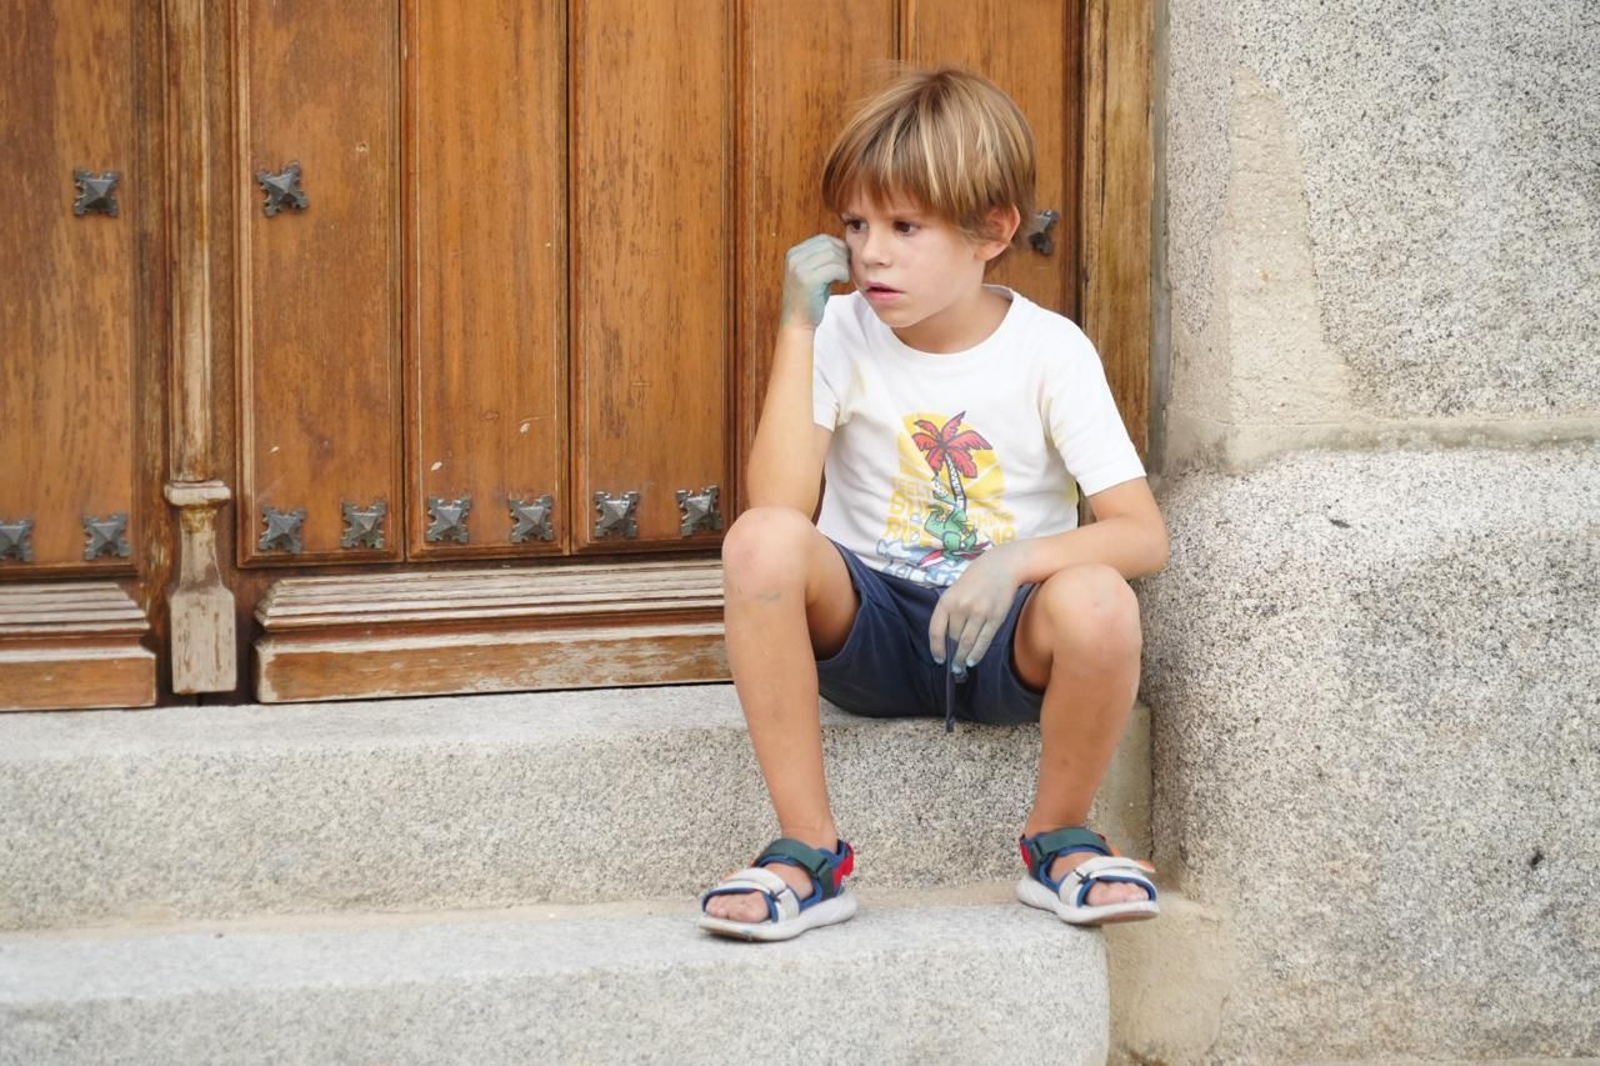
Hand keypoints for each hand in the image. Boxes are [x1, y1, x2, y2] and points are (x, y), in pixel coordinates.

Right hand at [781, 234, 849, 329]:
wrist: (797, 322)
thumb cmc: (809, 299)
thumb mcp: (812, 272)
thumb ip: (822, 258)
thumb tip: (844, 244)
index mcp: (794, 253)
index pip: (823, 238)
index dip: (838, 247)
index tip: (844, 261)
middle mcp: (794, 258)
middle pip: (829, 244)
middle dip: (843, 256)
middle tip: (846, 270)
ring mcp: (799, 268)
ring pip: (834, 255)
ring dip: (844, 265)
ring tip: (843, 277)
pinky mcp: (808, 280)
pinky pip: (835, 268)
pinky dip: (843, 274)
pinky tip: (841, 282)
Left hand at [929, 543, 1027, 676]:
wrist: (1001, 567)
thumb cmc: (974, 579)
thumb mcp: (954, 591)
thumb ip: (949, 611)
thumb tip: (945, 639)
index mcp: (947, 600)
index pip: (936, 630)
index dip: (936, 648)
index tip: (938, 659)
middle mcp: (961, 607)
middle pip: (953, 637)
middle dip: (954, 652)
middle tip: (954, 664)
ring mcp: (979, 613)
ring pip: (967, 642)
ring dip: (963, 658)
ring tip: (962, 666)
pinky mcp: (995, 618)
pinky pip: (984, 641)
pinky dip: (977, 653)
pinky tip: (972, 661)